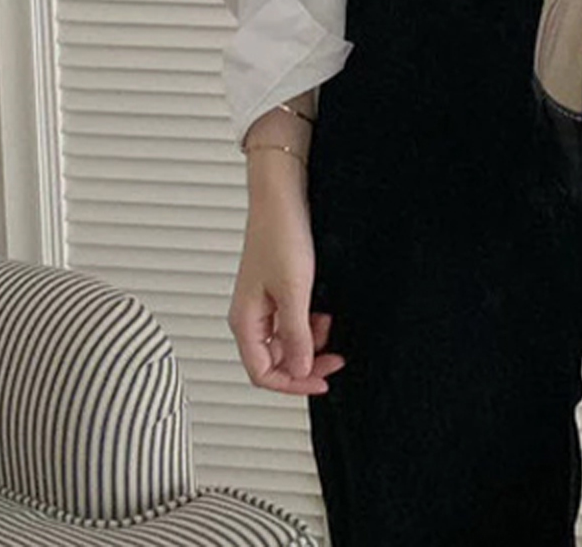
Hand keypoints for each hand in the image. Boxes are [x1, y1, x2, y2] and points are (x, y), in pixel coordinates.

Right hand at [226, 163, 346, 395]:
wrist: (282, 196)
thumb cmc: (280, 234)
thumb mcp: (294, 290)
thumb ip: (296, 334)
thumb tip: (299, 371)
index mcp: (245, 321)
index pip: (262, 373)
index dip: (293, 384)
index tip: (322, 381)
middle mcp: (250, 316)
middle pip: (276, 360)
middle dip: (306, 362)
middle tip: (336, 357)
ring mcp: (263, 303)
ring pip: (286, 341)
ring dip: (310, 340)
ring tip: (328, 324)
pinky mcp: (276, 289)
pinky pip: (292, 320)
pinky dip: (309, 322)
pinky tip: (323, 310)